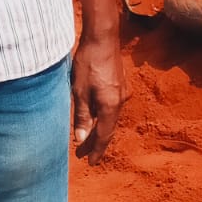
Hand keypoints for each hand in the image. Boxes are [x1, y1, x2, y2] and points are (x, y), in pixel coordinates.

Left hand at [71, 34, 126, 164]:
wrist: (103, 38)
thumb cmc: (88, 63)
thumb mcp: (79, 91)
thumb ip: (82, 116)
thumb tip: (81, 139)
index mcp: (110, 106)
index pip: (104, 135)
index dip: (97, 150)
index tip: (90, 163)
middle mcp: (120, 102)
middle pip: (109, 128)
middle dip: (97, 142)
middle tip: (84, 154)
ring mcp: (122, 92)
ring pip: (110, 117)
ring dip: (99, 128)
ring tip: (87, 137)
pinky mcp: (120, 84)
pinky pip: (112, 107)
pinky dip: (103, 116)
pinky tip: (94, 115)